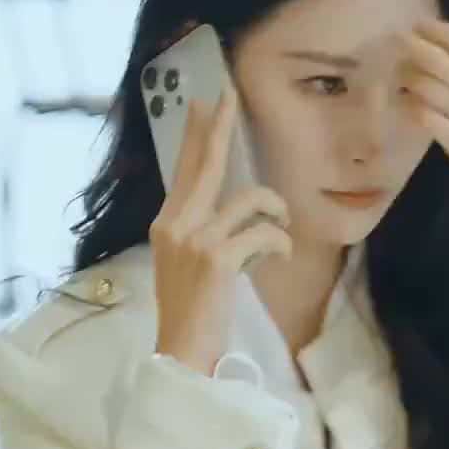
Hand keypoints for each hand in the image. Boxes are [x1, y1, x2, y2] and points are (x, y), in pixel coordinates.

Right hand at [150, 90, 290, 375]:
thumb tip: (233, 206)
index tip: (203, 104)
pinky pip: (264, 233)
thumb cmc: (192, 313)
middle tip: (230, 96)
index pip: (184, 170)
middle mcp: (175, 224)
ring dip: (275, 211)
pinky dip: (279, 243)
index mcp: (166, 223)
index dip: (196, 135)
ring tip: (282, 228)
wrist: (182, 351)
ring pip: (249, 200)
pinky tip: (278, 258)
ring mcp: (195, 239)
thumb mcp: (186, 263)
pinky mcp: (218, 258)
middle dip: (221, 129)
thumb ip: (201, 231)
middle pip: (205, 165)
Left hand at [401, 16, 448, 247]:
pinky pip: (430, 120)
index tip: (418, 25)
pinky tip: (406, 102)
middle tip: (398, 42)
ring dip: (410, 77)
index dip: (434, 30)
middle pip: (441, 62)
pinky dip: (413, 107)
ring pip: (431, 89)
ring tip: (401, 72)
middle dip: (414, 48)